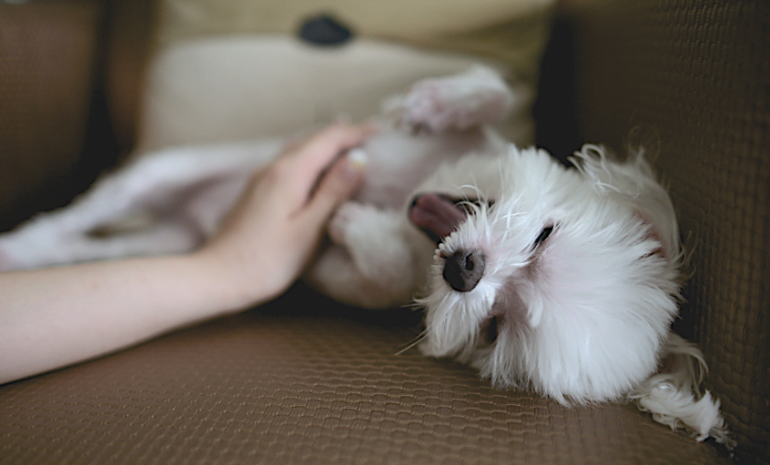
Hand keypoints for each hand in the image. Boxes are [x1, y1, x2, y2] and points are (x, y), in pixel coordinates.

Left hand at [197, 123, 372, 304]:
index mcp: (289, 173)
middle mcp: (273, 167)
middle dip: (344, 134)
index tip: (382, 132)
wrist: (218, 276)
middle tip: (373, 136)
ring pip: (300, 147)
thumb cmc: (267, 261)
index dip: (357, 132)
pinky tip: (320, 168)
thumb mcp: (308, 229)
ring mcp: (262, 177)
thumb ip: (333, 192)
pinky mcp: (257, 190)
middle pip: (313, 138)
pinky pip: (290, 161)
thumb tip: (358, 159)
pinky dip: (312, 156)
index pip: (328, 139)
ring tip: (352, 147)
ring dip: (327, 143)